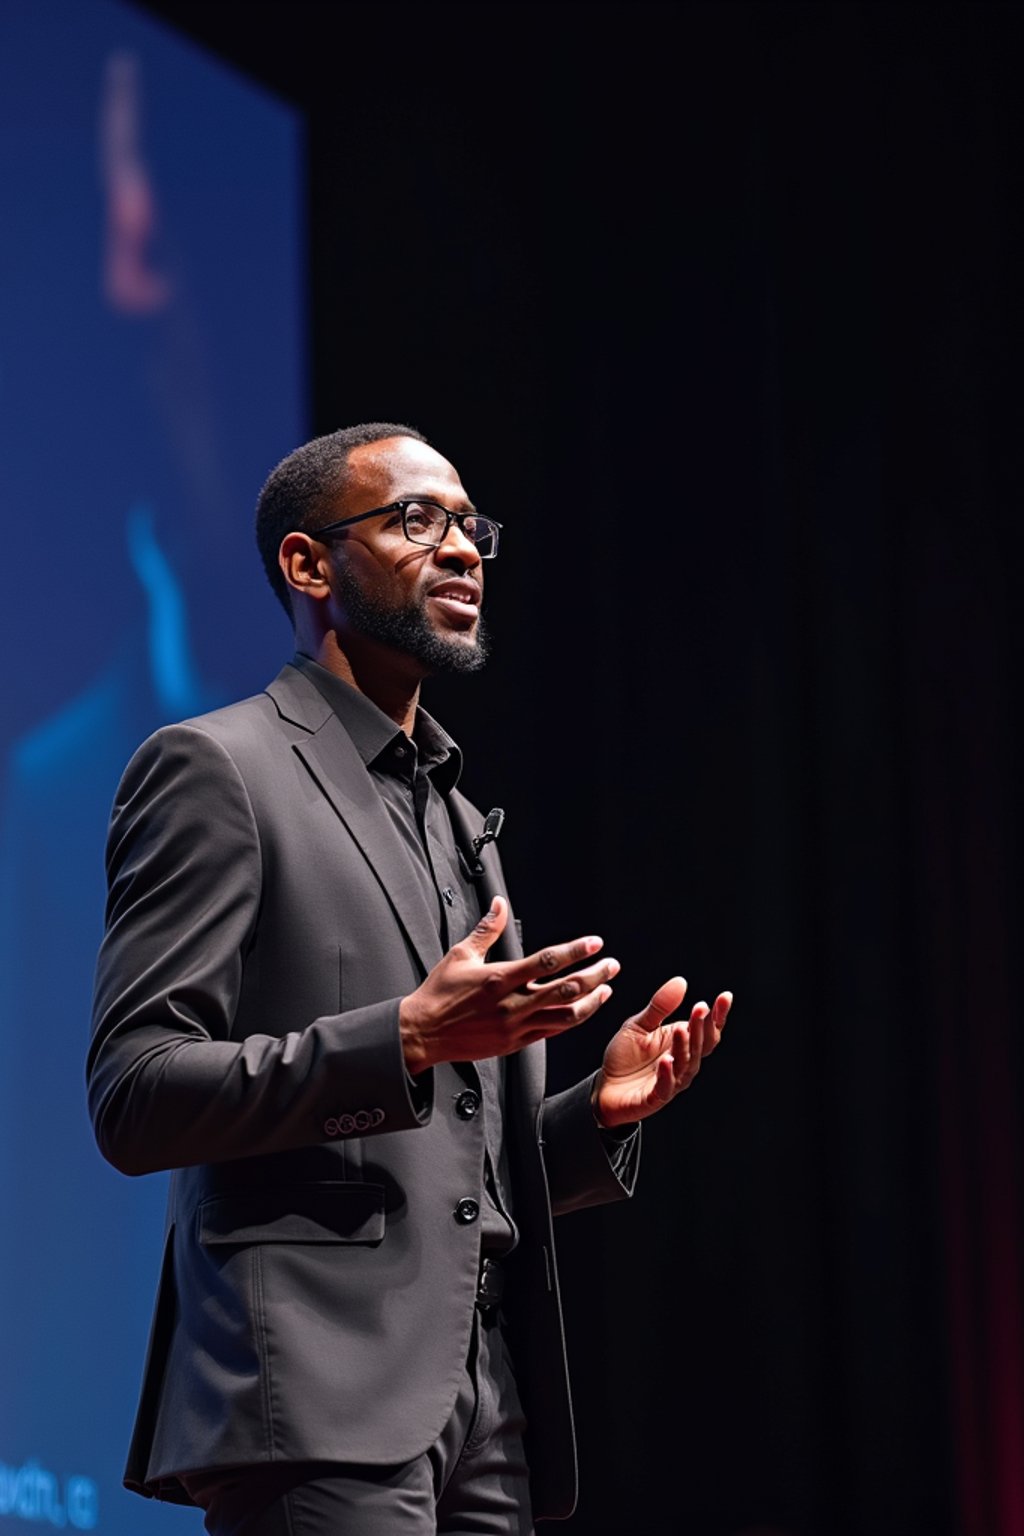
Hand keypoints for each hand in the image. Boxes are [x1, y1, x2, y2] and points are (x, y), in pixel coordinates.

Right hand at [399, 896, 619, 1073]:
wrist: (424, 1033)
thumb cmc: (439, 994)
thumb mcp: (461, 955)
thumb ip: (486, 930)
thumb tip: (499, 905)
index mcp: (499, 978)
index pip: (546, 962)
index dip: (574, 951)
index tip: (593, 943)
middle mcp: (512, 1004)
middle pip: (565, 989)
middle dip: (594, 976)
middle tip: (611, 965)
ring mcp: (516, 1026)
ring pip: (565, 1016)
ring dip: (590, 1002)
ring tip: (606, 989)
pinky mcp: (515, 1043)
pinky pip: (552, 1032)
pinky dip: (571, 1020)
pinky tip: (582, 1010)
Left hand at [592, 977, 731, 1128]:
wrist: (605, 1086)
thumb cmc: (626, 1056)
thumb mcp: (639, 1024)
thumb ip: (660, 1006)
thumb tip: (681, 981)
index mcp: (683, 1044)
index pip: (708, 1030)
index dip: (718, 1015)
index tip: (725, 997)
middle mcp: (683, 1062)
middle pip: (700, 1045)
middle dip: (701, 1027)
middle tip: (700, 1008)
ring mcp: (672, 1081)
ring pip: (685, 1064)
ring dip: (685, 1047)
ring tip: (682, 1029)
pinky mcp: (655, 1097)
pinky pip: (665, 1086)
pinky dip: (667, 1074)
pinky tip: (666, 1060)